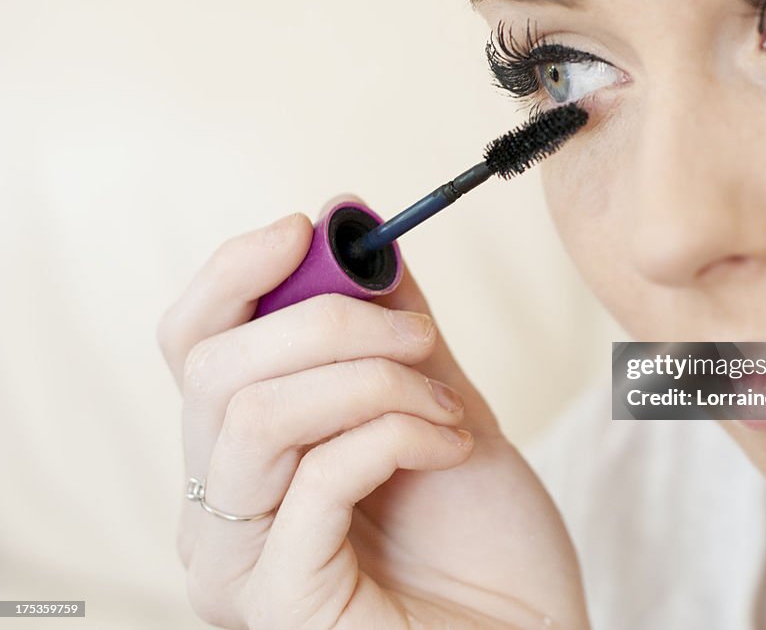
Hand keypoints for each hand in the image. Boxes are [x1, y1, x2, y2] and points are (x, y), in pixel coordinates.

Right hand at [156, 196, 587, 628]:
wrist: (529, 627)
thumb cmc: (482, 531)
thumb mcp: (435, 397)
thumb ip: (386, 321)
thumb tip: (347, 221)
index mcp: (240, 456)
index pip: (192, 347)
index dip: (235, 275)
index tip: (304, 229)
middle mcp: (216, 510)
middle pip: (216, 368)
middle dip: (331, 323)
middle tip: (419, 335)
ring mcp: (238, 563)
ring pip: (257, 414)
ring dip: (371, 381)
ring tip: (444, 404)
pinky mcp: (278, 602)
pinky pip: (321, 474)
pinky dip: (397, 434)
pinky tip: (450, 447)